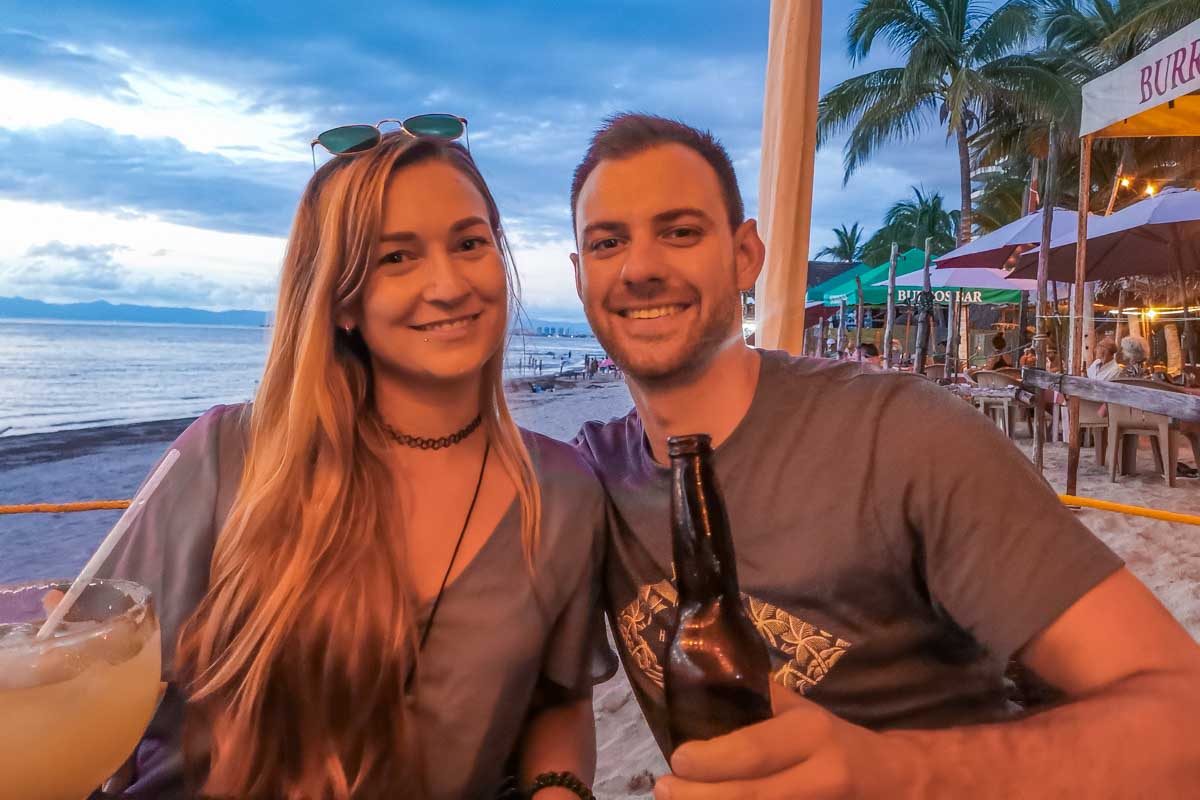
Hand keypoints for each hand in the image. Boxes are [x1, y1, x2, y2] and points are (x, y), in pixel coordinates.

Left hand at [654, 684, 923, 798]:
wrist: (898, 782)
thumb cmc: (837, 740)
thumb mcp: (804, 712)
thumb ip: (759, 699)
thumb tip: (702, 673)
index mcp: (811, 734)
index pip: (752, 752)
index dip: (710, 760)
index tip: (676, 758)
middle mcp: (821, 776)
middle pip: (751, 796)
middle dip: (699, 797)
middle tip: (663, 789)